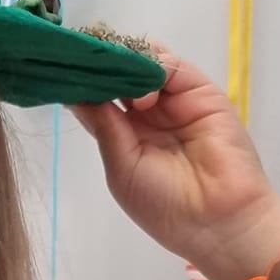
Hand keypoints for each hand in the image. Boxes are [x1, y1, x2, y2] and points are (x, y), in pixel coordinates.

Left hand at [71, 49, 279, 279]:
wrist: (218, 220)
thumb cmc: (165, 205)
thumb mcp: (121, 167)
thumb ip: (104, 126)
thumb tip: (75, 94)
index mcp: (126, 135)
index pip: (100, 98)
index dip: (84, 83)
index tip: (61, 71)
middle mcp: (150, 114)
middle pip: (121, 75)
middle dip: (102, 65)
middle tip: (82, 60)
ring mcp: (175, 100)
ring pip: (145, 64)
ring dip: (127, 66)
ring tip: (118, 84)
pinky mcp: (202, 92)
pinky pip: (174, 66)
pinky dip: (154, 66)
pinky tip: (143, 92)